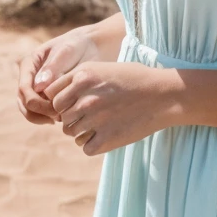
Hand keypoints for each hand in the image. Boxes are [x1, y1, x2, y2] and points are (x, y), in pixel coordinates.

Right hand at [16, 28, 100, 125]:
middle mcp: (28, 77)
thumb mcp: (66, 51)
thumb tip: (38, 86)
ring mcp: (35, 88)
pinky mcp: (44, 96)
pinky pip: (40, 111)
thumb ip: (53, 67)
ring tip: (61, 117)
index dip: (34, 101)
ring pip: (29, 110)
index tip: (53, 107)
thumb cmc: (77, 45)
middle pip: (23, 102)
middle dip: (38, 112)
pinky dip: (48, 117)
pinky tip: (63, 116)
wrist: (89, 47)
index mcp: (28, 63)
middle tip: (59, 116)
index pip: (24, 88)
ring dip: (42, 117)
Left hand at [43, 61, 176, 155]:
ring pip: (71, 132)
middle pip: (61, 116)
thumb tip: (56, 98)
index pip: (53, 95)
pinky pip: (85, 147)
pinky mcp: (105, 139)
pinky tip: (107, 134)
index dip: (62, 101)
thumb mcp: (105, 69)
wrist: (163, 95)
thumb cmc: (135, 79)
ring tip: (101, 123)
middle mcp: (85, 97)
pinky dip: (94, 144)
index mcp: (83, 76)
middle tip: (91, 114)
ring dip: (82, 130)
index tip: (74, 102)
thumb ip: (79, 80)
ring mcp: (95, 119)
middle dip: (71, 116)